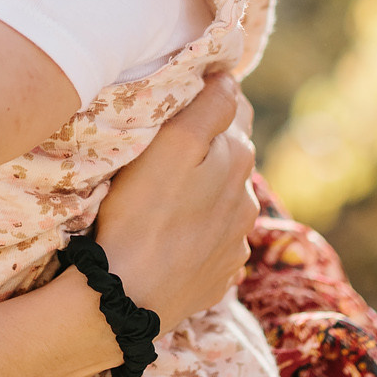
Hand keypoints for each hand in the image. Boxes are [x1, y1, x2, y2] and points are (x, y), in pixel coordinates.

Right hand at [94, 74, 256, 332]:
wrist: (129, 297)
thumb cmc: (141, 214)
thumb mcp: (171, 145)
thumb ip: (209, 108)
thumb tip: (232, 79)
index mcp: (239, 161)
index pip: (236, 109)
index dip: (212, 98)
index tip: (183, 98)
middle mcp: (248, 201)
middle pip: (231, 157)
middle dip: (208, 147)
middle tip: (167, 146)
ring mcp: (235, 243)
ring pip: (224, 201)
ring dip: (204, 192)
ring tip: (166, 195)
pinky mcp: (218, 275)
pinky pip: (213, 241)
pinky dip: (198, 232)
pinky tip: (171, 234)